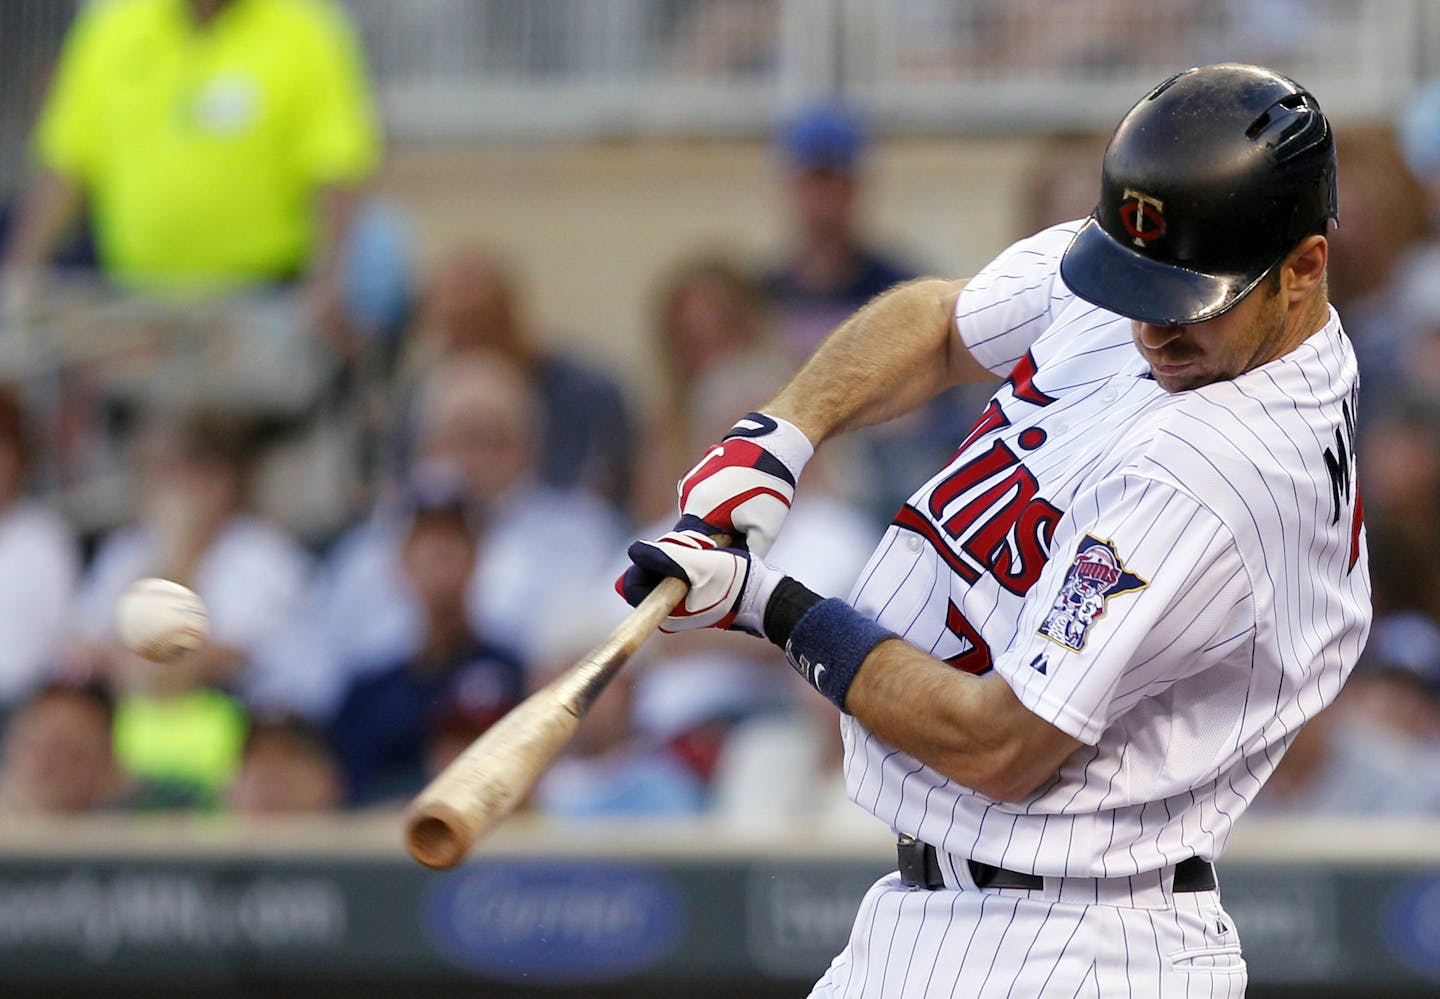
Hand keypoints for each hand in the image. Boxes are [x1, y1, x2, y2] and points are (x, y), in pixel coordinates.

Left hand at [616, 520, 784, 633]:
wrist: (763, 593)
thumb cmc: (734, 580)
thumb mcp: (698, 563)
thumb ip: (664, 556)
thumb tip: (634, 551)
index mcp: (666, 612)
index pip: (633, 583)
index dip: (647, 561)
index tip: (674, 551)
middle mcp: (668, 613)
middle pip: (646, 575)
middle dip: (664, 554)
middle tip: (693, 548)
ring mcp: (679, 605)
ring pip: (661, 570)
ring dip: (677, 553)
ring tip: (704, 550)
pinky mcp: (689, 596)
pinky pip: (675, 572)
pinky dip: (686, 558)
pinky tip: (707, 554)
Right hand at [677, 412, 812, 556]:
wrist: (771, 445)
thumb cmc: (769, 488)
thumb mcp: (765, 531)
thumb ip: (746, 555)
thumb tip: (735, 569)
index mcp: (699, 510)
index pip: (688, 548)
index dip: (702, 561)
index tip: (714, 569)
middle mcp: (688, 495)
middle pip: (692, 533)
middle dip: (711, 540)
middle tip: (737, 538)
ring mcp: (690, 482)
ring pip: (696, 516)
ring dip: (714, 522)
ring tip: (741, 513)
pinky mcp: (696, 474)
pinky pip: (700, 501)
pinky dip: (715, 507)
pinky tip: (738, 498)